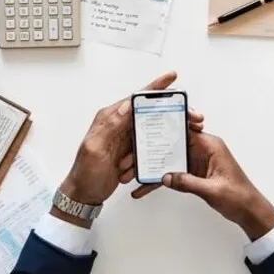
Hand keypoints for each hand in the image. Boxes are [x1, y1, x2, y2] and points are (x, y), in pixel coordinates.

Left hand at [54, 72, 204, 227]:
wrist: (84, 195)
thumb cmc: (84, 173)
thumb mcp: (95, 148)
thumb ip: (110, 125)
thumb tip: (127, 104)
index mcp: (109, 118)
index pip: (135, 99)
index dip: (154, 88)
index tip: (171, 77)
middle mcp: (118, 124)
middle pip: (148, 112)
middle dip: (168, 112)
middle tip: (189, 116)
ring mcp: (125, 138)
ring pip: (151, 130)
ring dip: (161, 137)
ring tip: (179, 137)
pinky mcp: (130, 151)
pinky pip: (148, 147)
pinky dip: (153, 153)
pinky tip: (159, 157)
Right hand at [132, 131, 273, 240]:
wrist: (249, 211)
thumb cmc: (240, 196)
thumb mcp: (212, 190)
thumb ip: (188, 182)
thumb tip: (167, 177)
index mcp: (211, 145)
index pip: (185, 130)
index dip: (166, 128)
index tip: (149, 128)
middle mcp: (203, 150)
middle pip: (173, 144)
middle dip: (154, 149)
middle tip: (134, 155)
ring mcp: (197, 161)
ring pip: (170, 159)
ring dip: (154, 167)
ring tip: (134, 173)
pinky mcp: (194, 173)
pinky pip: (174, 173)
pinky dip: (162, 180)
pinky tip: (146, 187)